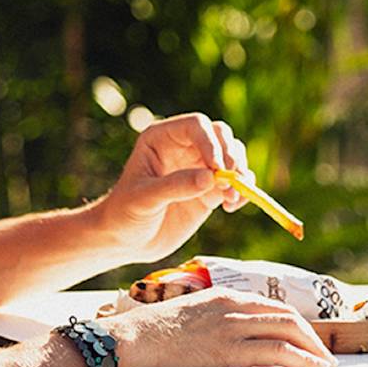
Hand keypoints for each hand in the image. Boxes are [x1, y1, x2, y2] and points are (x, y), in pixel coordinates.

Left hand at [95, 113, 249, 264]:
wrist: (126, 241)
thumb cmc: (124, 213)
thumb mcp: (143, 199)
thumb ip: (175, 186)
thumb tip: (210, 177)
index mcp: (162, 138)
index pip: (196, 125)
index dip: (210, 142)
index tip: (216, 168)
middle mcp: (185, 147)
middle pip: (221, 136)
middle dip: (231, 155)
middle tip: (232, 180)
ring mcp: (200, 169)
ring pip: (233, 156)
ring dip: (240, 174)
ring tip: (232, 198)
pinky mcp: (210, 191)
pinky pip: (236, 184)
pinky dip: (242, 192)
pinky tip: (233, 207)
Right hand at [106, 288, 336, 366]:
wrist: (132, 339)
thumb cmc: (153, 334)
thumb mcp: (190, 316)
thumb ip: (215, 321)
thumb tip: (233, 341)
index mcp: (223, 294)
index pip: (272, 304)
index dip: (296, 321)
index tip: (308, 336)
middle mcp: (233, 305)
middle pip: (287, 315)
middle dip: (312, 335)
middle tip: (324, 353)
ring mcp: (232, 326)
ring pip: (288, 330)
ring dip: (313, 349)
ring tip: (325, 365)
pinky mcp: (229, 349)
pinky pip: (277, 351)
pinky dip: (302, 359)